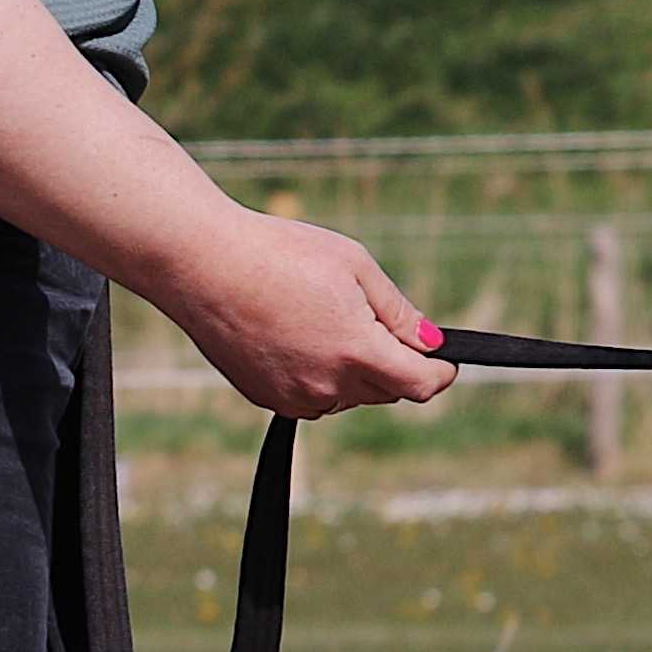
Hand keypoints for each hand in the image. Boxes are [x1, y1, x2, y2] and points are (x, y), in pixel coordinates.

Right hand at [144, 206, 454, 420]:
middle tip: (378, 319)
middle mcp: (327, 386)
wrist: (204, 264)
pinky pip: (312, 396)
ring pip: (348, 396)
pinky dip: (321, 375)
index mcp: (357, 352)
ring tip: (329, 318)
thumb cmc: (282, 254)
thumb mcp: (356, 266)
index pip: (420, 385)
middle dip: (397, 363)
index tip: (446, 360)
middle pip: (386, 390)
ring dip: (356, 371)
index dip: (441, 373)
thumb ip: (399, 312)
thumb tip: (432, 343)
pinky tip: (301, 334)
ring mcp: (292, 396)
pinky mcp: (264, 397)